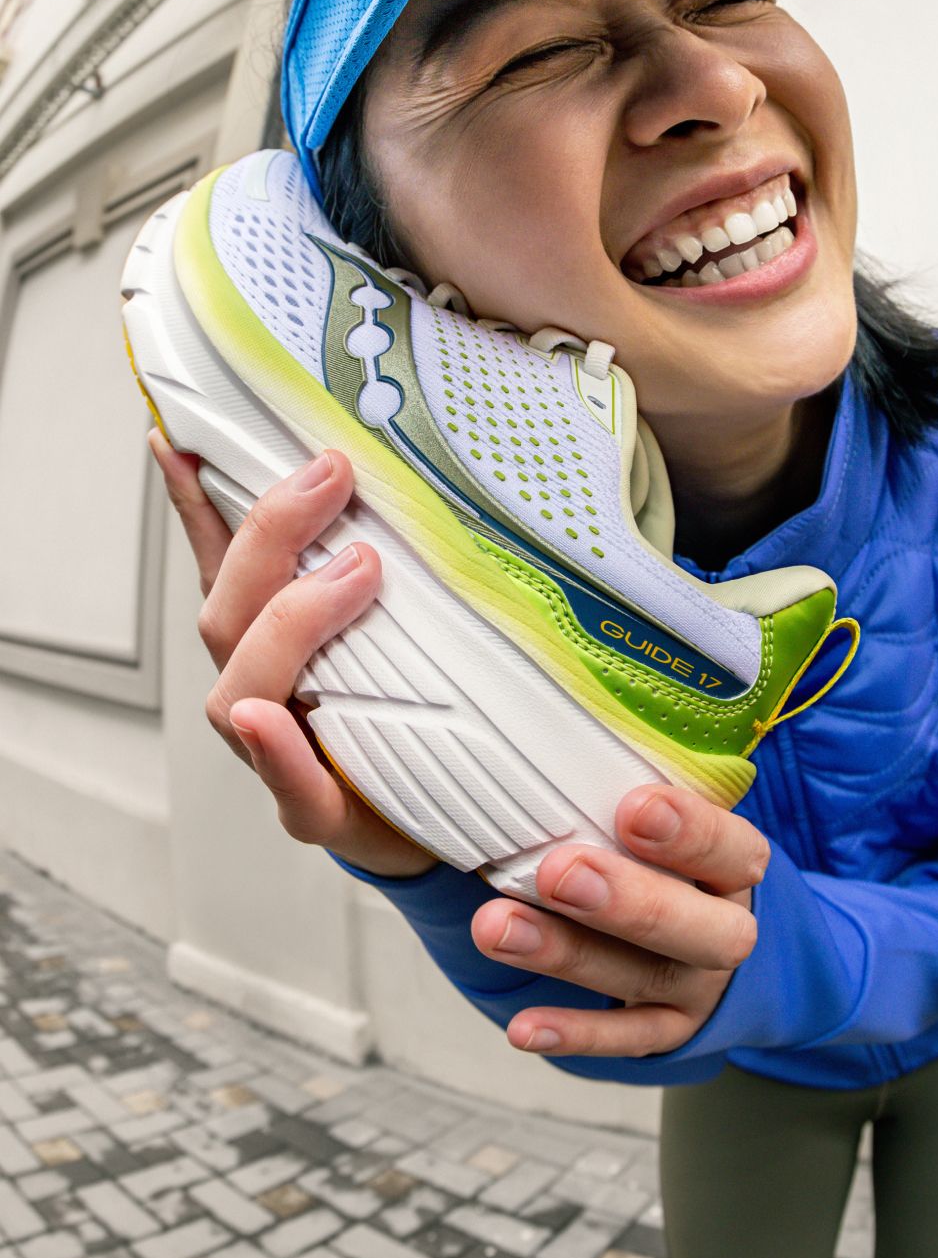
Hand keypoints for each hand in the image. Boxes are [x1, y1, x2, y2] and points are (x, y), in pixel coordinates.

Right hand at [149, 432, 436, 879]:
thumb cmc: (400, 715)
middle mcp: (256, 688)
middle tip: (334, 476)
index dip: (195, 501)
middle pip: (228, 609)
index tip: (183, 438)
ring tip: (358, 570)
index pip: (220, 559)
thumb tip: (362, 471)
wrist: (435, 819)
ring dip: (291, 620)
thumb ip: (363, 557)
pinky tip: (263, 717)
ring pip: (240, 685)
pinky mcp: (317, 810)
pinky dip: (274, 748)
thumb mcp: (390, 621)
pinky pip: (288, 784)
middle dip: (272, 535)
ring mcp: (276, 752)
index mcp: (268, 639)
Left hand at [470, 783, 768, 1057]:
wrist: (726, 946)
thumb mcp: (679, 821)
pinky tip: (523, 1028)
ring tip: (496, 928)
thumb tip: (544, 723)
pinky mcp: (669, 1032)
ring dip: (569, 954)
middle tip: (559, 871)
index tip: (632, 806)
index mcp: (737, 868)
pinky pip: (625, 1042)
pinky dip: (575, 1034)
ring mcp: (699, 988)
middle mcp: (727, 930)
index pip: (732, 849)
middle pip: (697, 927)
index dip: (690, 831)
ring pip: (644, 978)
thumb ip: (631, 788)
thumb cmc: (678, 859)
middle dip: (627, 900)